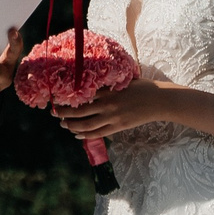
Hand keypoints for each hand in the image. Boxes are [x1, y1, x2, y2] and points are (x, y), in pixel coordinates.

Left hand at [54, 82, 171, 140]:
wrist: (159, 100)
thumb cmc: (143, 87)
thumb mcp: (124, 80)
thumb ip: (110, 83)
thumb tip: (95, 81)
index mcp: (108, 90)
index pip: (83, 94)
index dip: (69, 97)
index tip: (58, 97)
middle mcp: (108, 104)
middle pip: (80, 111)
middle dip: (64, 113)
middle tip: (54, 112)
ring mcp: (112, 117)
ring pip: (86, 124)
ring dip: (72, 125)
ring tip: (63, 124)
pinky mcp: (118, 127)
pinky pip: (98, 133)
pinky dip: (85, 134)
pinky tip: (76, 133)